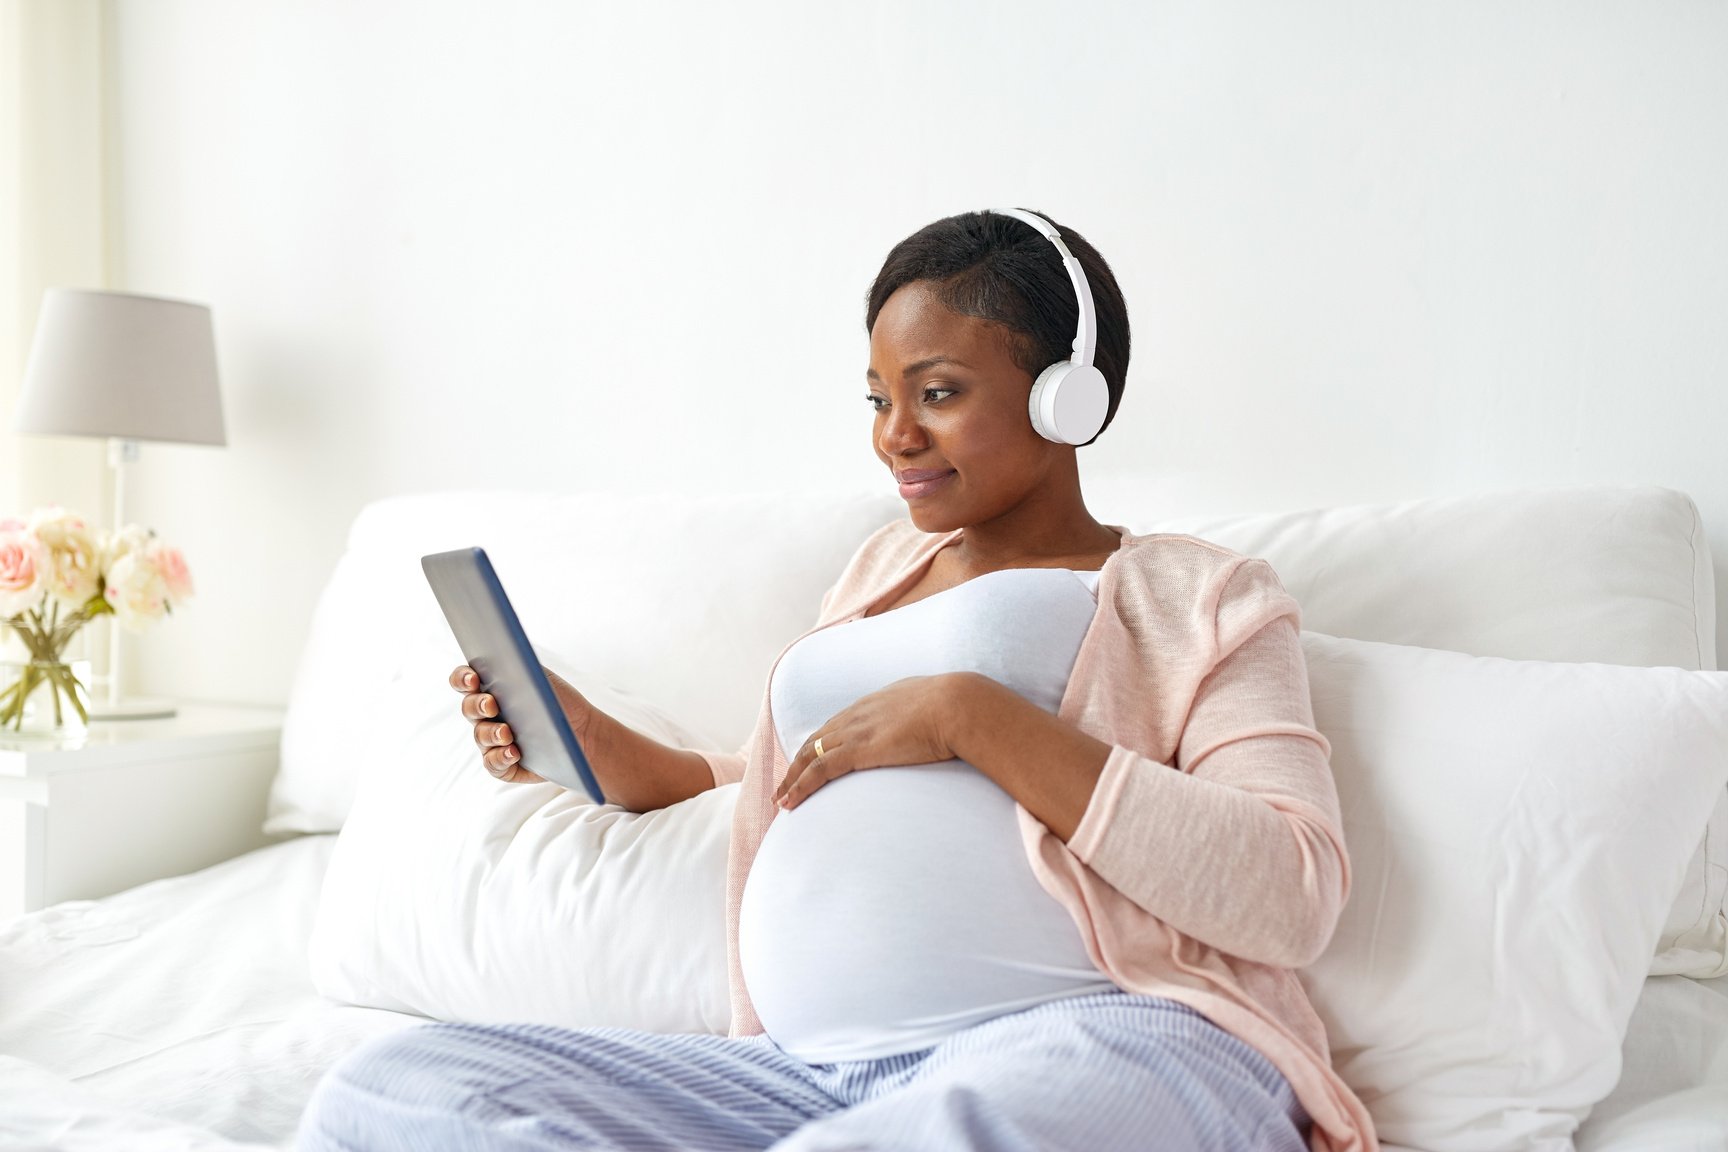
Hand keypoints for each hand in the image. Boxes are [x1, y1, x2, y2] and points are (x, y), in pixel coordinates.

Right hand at [449, 664, 592, 785]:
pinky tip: (513, 753)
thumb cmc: (560, 701)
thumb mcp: (543, 678)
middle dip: (477, 705)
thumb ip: (521, 667)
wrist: (584, 731)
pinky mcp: (504, 764)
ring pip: (480, 737)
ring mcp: (493, 741)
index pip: (465, 681)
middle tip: (491, 705)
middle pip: (469, 708)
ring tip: (507, 733)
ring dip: (491, 734)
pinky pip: (493, 763)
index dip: (462, 678)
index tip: (473, 678)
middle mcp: (487, 716)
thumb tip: (504, 660)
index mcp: (491, 689)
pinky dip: (501, 758)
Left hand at [772, 673, 973, 809]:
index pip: (837, 724)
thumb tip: (936, 727)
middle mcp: (858, 713)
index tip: (812, 759)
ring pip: (809, 756)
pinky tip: (790, 802)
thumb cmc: (958, 708)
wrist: (958, 705)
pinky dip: (799, 786)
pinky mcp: (858, 750)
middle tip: (786, 784)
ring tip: (781, 799)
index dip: (821, 743)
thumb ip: (925, 716)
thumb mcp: (936, 706)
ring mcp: (855, 731)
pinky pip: (818, 770)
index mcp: (876, 702)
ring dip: (792, 779)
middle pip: (816, 739)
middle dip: (797, 763)